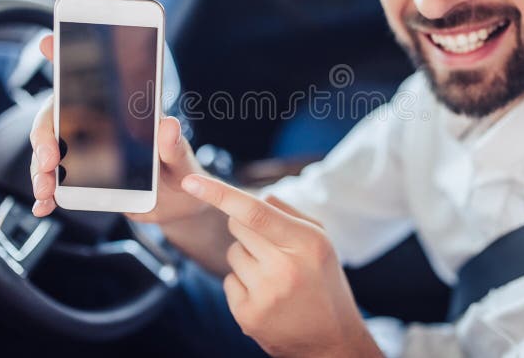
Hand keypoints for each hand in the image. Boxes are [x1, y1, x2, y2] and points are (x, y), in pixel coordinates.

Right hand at [28, 34, 207, 221]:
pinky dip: (46, 195)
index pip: (93, 80)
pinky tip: (44, 206)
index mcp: (124, 113)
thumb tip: (168, 124)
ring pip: (50, 151)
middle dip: (44, 136)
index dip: (66, 58)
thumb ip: (175, 148)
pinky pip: (55, 182)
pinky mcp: (83, 178)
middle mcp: (100, 126)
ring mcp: (88, 152)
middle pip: (58, 118)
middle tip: (48, 160)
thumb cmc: (182, 175)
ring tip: (45, 190)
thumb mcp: (183, 163)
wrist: (177, 207)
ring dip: (40, 170)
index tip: (47, 41)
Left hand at [180, 174, 381, 357]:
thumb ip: (290, 213)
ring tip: (275, 277)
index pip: (255, 212)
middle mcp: (285, 269)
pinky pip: (228, 281)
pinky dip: (242, 284)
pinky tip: (266, 296)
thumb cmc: (324, 282)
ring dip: (247, 258)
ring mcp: (264, 296)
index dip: (219, 193)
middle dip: (248, 229)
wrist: (333, 341)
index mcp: (307, 244)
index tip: (190, 181)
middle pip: (238, 226)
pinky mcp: (248, 317)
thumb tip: (258, 195)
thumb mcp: (321, 241)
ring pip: (232, 253)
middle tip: (274, 249)